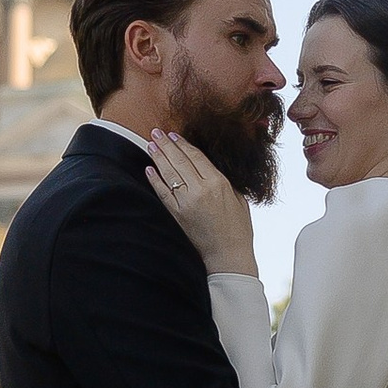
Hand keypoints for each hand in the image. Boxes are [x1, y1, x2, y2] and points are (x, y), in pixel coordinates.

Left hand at [145, 131, 258, 277]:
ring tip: (151, 145)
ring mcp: (186, 202)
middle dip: (166, 145)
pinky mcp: (177, 215)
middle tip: (156, 132)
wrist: (228, 255)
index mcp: (218, 183)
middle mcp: (201, 190)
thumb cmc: (238, 228)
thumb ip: (223, 180)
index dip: (183, 144)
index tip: (174, 135)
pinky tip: (149, 169)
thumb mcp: (238, 198)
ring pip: (169, 174)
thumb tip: (207, 167)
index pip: (196, 156)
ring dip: (158, 158)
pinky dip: (155, 180)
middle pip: (179, 161)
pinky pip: (163, 193)